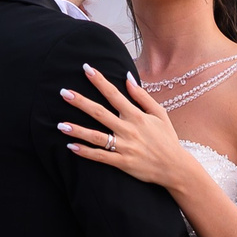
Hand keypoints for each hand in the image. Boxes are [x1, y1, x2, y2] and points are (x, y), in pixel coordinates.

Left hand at [59, 67, 201, 190]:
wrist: (175, 168)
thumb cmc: (167, 139)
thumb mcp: (160, 114)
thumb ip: (142, 96)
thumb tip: (128, 77)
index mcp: (137, 116)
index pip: (114, 94)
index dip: (99, 81)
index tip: (86, 69)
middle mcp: (129, 129)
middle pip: (100, 113)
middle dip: (81, 102)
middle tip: (63, 93)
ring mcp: (125, 147)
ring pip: (96, 136)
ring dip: (77, 130)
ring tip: (60, 125)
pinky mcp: (123, 163)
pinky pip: (101, 157)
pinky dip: (85, 152)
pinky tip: (71, 147)